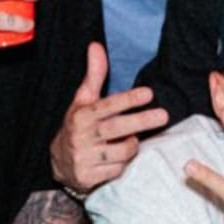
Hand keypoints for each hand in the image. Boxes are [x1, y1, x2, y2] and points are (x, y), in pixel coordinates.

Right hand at [51, 43, 168, 194]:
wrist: (59, 162)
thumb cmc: (78, 125)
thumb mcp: (82, 100)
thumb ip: (94, 75)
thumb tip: (96, 45)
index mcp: (81, 116)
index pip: (108, 106)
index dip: (129, 99)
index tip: (149, 93)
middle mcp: (82, 137)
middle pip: (117, 128)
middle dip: (142, 121)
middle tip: (164, 115)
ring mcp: (85, 158)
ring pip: (121, 152)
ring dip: (132, 146)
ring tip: (133, 139)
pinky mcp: (90, 177)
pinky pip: (117, 170)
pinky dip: (123, 164)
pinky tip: (120, 158)